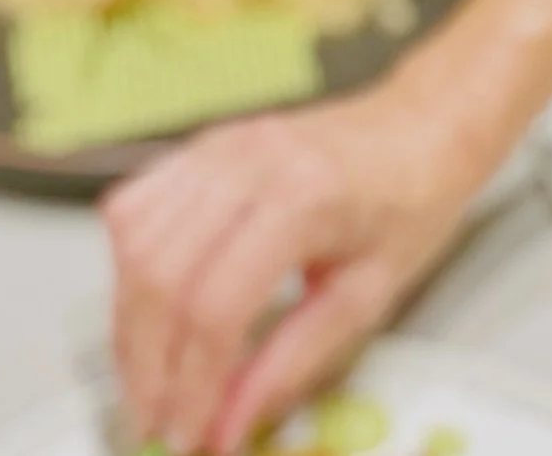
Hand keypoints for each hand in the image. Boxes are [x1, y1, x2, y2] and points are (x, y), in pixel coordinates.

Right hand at [104, 75, 496, 453]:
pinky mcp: (204, 146)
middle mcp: (248, 162)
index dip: (192, 384)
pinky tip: (151, 308)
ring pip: (134, 241)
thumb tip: (229, 425)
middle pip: (160, 275)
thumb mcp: (368, 296)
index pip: (215, 305)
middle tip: (158, 420)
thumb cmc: (411, 200)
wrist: (422, 126)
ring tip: (152, 377)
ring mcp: (219, 146)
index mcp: (303, 198)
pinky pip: (135, 206)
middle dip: (147, 364)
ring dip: (130, 323)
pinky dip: (130, 267)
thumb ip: (291, 363)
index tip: (189, 436)